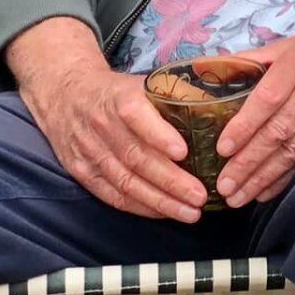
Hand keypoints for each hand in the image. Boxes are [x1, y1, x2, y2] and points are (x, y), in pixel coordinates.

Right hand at [12, 20, 207, 222]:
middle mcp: (101, 126)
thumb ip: (177, 91)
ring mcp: (89, 152)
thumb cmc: (118, 90)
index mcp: (119, 98)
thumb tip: (229, 90)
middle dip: (170, 181)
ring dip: (159, 201)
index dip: (159, 135)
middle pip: (135, 158)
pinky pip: (111, 194)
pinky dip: (139, 206)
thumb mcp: (142, 81)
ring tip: (190, 212)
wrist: (64, 94)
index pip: (137, 117)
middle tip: (201, 196)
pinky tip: (164, 213)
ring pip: (124, 181)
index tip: (184, 151)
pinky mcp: (82, 171)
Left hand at [214, 7, 294, 206]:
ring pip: (294, 151)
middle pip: (278, 131)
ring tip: (237, 196)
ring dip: (264, 177)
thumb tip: (211, 69)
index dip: (245, 124)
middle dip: (248, 162)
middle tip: (223, 185)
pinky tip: (267, 192)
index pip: (268, 98)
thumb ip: (256, 58)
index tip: (222, 147)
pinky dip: (288, 177)